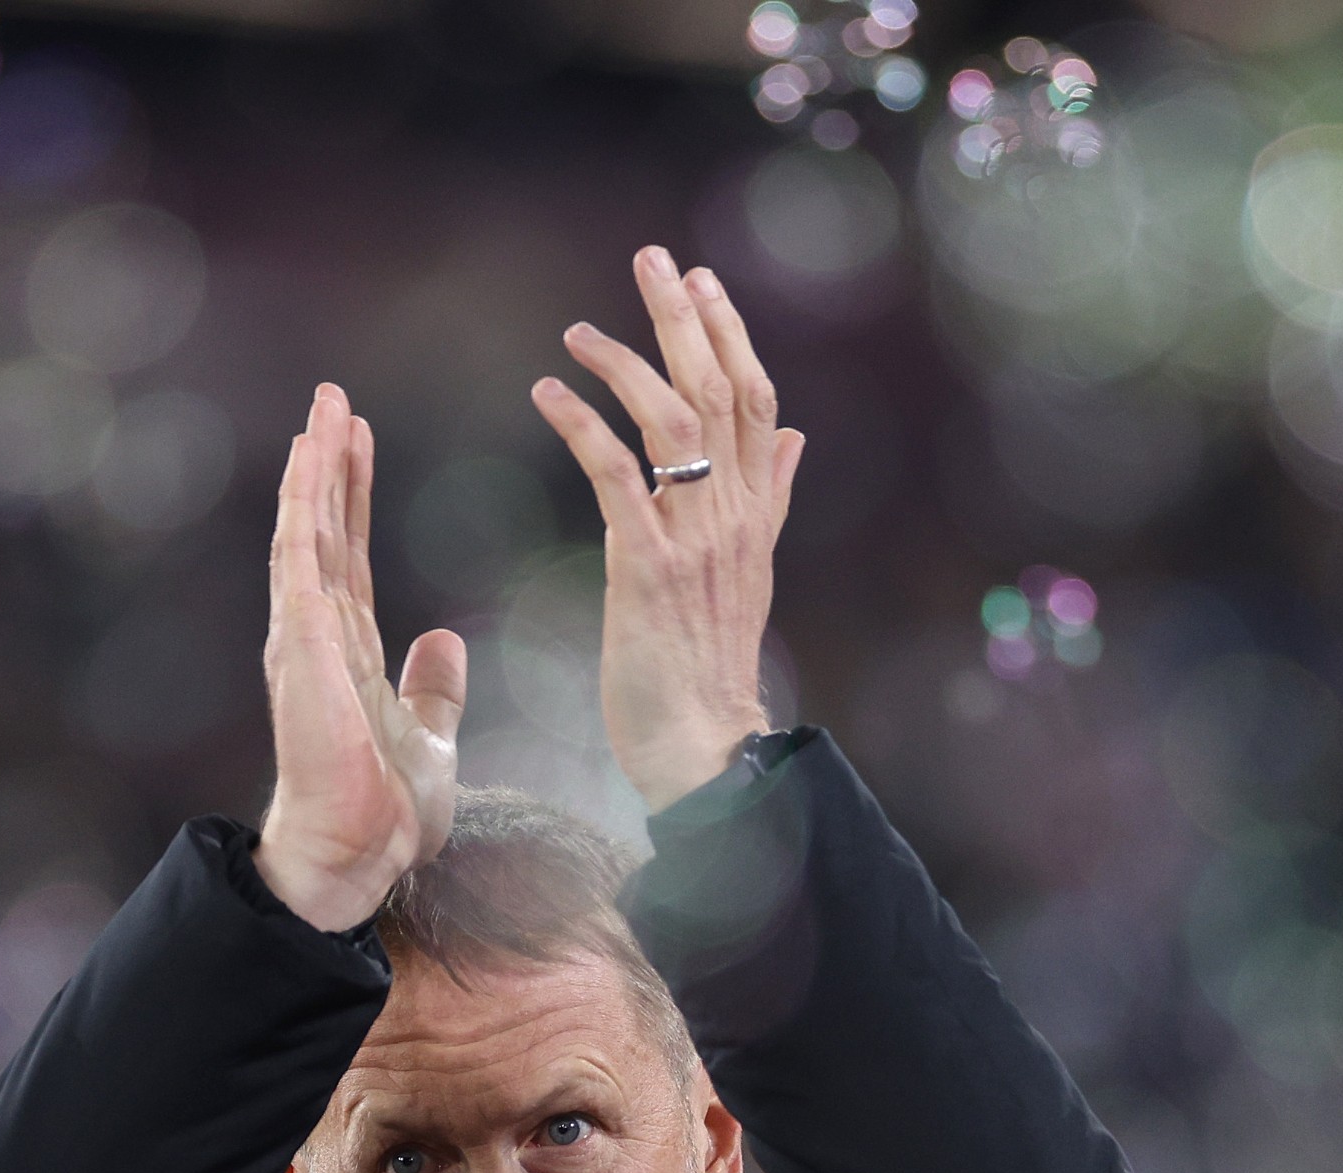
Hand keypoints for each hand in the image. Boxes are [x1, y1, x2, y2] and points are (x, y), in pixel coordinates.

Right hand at [255, 383, 467, 932]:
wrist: (356, 854)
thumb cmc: (385, 811)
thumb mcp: (430, 735)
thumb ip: (434, 686)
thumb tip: (445, 641)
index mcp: (347, 651)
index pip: (347, 555)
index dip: (352, 496)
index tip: (358, 442)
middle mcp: (317, 635)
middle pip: (322, 529)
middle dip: (328, 464)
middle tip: (333, 400)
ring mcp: (303, 637)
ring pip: (304, 531)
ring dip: (313, 467)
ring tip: (322, 408)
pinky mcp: (300, 645)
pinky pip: (300, 558)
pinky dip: (304, 504)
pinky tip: (310, 458)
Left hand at [531, 246, 804, 811]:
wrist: (705, 743)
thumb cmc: (712, 664)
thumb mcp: (752, 570)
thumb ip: (772, 498)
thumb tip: (792, 441)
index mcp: (755, 512)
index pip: (755, 400)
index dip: (731, 335)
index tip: (704, 281)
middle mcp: (733, 515)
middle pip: (719, 391)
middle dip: (686, 319)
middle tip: (654, 259)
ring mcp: (695, 539)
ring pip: (676, 421)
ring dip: (629, 362)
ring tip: (581, 329)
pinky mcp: (648, 567)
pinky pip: (617, 476)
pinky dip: (583, 426)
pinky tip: (549, 392)